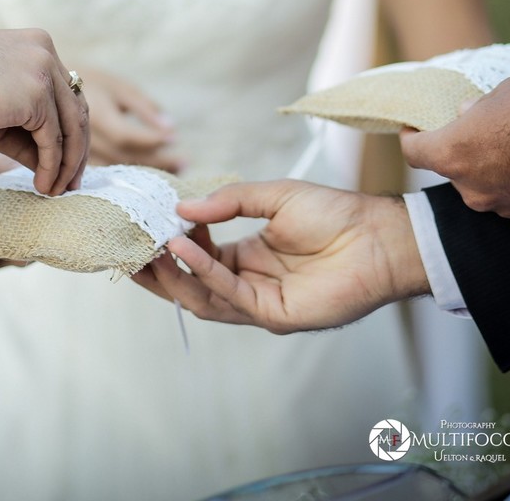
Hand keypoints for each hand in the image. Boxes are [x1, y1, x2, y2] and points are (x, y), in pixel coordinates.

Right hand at [0, 29, 88, 195]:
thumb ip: (27, 131)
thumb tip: (51, 164)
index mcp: (37, 46)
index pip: (66, 93)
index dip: (69, 130)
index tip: (67, 160)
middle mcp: (46, 52)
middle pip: (76, 108)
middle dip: (76, 150)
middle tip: (71, 183)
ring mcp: (44, 70)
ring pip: (70, 126)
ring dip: (66, 164)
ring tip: (57, 190)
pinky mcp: (37, 94)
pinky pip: (53, 139)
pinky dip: (52, 166)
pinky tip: (43, 185)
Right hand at [77, 67, 179, 170]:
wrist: (48, 88)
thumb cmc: (90, 81)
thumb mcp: (117, 87)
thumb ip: (144, 107)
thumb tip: (171, 128)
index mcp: (95, 114)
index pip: (125, 135)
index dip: (150, 139)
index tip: (175, 138)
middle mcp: (84, 136)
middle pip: (123, 156)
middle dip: (156, 161)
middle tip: (186, 162)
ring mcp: (78, 150)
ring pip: (116, 168)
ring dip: (148, 170)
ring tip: (176, 169)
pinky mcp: (77, 159)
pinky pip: (108, 171)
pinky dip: (131, 173)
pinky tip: (151, 171)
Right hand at [131, 180, 428, 333]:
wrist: (382, 235)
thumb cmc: (336, 214)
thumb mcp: (273, 196)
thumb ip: (228, 202)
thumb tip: (181, 207)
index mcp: (246, 256)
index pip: (195, 255)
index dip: (170, 240)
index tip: (145, 220)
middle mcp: (248, 282)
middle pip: (190, 283)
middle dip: (157, 269)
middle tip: (127, 247)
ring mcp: (259, 301)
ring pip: (201, 296)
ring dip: (173, 274)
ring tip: (149, 246)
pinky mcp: (275, 314)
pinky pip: (229, 295)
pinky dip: (203, 272)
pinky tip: (183, 248)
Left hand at [400, 75, 509, 217]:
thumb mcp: (504, 91)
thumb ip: (479, 106)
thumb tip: (468, 113)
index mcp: (450, 154)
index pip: (413, 152)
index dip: (411, 138)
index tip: (412, 129)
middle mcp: (468, 187)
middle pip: (452, 168)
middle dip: (462, 150)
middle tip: (481, 130)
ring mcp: (497, 204)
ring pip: (483, 183)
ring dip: (491, 167)